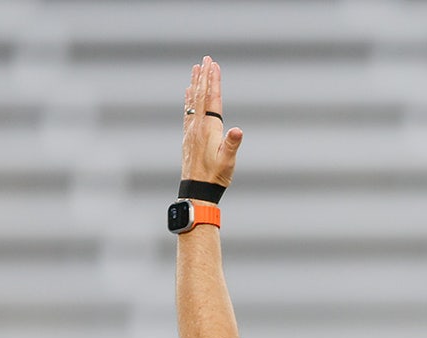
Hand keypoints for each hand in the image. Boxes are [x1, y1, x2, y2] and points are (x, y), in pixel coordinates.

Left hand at [181, 56, 241, 185]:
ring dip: (195, 83)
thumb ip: (232, 144)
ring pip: (193, 101)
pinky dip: (189, 98)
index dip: (214, 81)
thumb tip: (238, 130)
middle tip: (206, 59)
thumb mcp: (228, 161)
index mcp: (209, 128)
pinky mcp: (189, 136)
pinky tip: (188, 92)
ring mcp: (191, 130)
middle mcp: (198, 126)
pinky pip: (188, 111)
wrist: (197, 189)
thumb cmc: (215, 176)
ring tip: (196, 69)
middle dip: (204, 76)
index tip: (214, 65)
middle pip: (201, 95)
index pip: (212, 99)